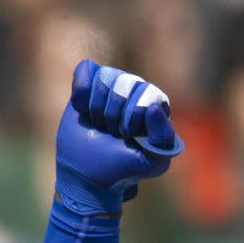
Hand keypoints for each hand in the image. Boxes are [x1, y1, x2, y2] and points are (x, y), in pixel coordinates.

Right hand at [55, 59, 184, 215]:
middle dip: (113, 113)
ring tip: (99, 125)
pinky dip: (81, 92)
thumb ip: (162, 136)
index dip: (133, 114)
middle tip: (111, 133)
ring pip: (105, 76)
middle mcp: (136, 91)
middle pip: (125, 82)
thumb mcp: (152, 161)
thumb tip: (154, 106)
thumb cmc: (124, 168)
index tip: (126, 135)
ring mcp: (112, 85)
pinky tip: (82, 110)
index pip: (147, 93)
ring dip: (96, 107)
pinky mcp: (89, 85)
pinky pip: (85, 69)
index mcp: (156, 106)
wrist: (89, 173)